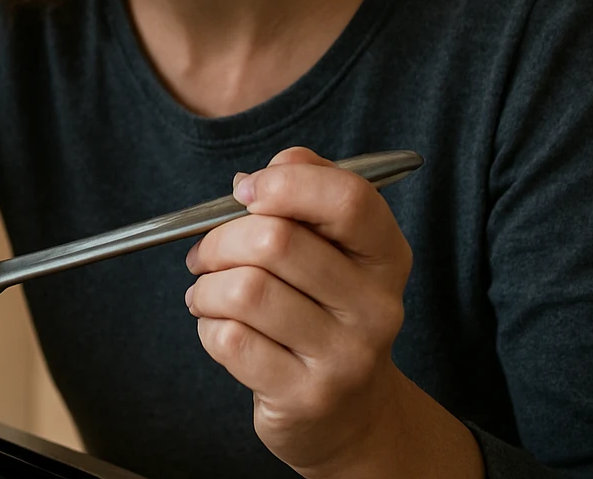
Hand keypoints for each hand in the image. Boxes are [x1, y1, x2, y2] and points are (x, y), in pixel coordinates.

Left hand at [185, 147, 480, 478]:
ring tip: (208, 294)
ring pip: (245, 291)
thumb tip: (259, 174)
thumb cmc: (323, 312)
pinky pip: (229, 340)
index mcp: (386, 256)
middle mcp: (376, 307)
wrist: (349, 417)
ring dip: (207, 287)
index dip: (285, 183)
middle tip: (205, 253)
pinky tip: (219, 329)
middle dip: (221, 239)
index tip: (246, 192)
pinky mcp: (305, 396)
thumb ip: (303, 195)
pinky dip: (208, 327)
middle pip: (275, 241)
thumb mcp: (330, 251)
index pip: (348, 198)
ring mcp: (344, 357)